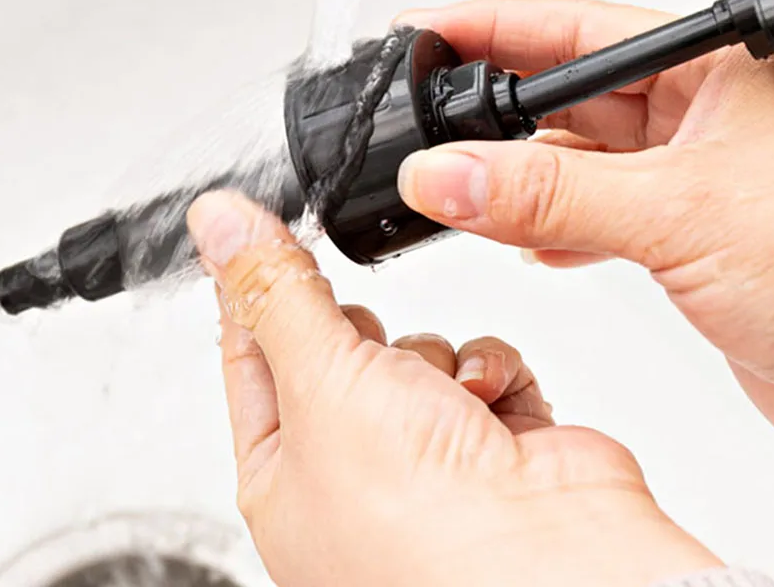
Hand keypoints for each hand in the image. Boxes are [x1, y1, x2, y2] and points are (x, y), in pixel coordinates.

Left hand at [187, 190, 717, 586]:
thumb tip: (220, 222)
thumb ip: (277, 290)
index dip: (258, 289)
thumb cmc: (421, 533)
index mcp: (284, 471)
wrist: (554, 566)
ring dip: (433, 360)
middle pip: (343, 342)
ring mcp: (429, 451)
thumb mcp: (320, 384)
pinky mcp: (496, 436)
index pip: (252, 353)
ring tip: (442, 406)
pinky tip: (487, 405)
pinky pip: (480, 360)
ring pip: (416, 347)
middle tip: (368, 356)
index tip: (259, 231)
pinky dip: (487, 369)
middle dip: (364, 337)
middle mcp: (355, 465)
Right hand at [395, 0, 773, 478]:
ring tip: (458, 188)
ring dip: (518, 180)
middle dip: (494, 112)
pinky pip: (596, 216)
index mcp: (714, 68)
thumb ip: (549, 197)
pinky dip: (553, 229)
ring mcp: (691, 178)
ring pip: (577, 162)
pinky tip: (527, 243)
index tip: (425, 33)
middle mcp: (700, 116)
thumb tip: (447, 173)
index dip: (493, 27)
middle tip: (425, 123)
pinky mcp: (688, 238)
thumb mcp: (679, 214)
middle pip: (568, 96)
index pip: (576, 29)